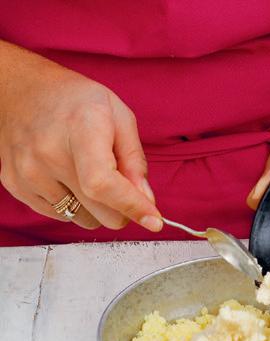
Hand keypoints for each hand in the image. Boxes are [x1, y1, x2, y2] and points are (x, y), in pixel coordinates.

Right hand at [0, 41, 161, 230]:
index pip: (103, 184)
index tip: (154, 221)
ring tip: (86, 172)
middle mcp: (49, 153)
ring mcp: (28, 172)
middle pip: (100, 212)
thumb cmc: (75, 102)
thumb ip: (136, 161)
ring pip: (83, 219)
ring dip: (95, 206)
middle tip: (122, 186)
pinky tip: (67, 177)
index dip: (131, 206)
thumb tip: (145, 199)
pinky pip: (61, 216)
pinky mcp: (16, 185)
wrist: (22, 90)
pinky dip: (74, 204)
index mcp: (80, 129)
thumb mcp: (119, 117)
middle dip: (122, 208)